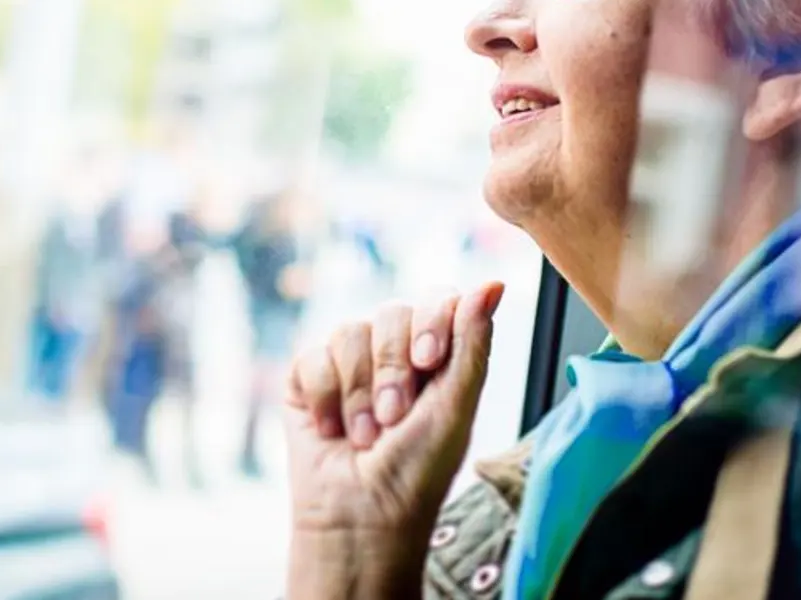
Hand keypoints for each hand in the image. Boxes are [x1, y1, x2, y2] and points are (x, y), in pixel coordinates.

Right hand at [283, 281, 505, 598]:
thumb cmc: (418, 473)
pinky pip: (311, 357)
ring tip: (365, 436)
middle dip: (391, 369)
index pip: (436, 299)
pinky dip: (324, 398)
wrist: (361, 518)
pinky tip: (332, 432)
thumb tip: (494, 283)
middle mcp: (391, 352)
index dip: (430, 321)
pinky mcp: (307, 380)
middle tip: (394, 418)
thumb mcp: (456, 408)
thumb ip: (473, 344)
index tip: (426, 360)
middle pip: (390, 313)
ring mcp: (348, 365)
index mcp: (436, 355)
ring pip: (348, 333)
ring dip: (358, 392)